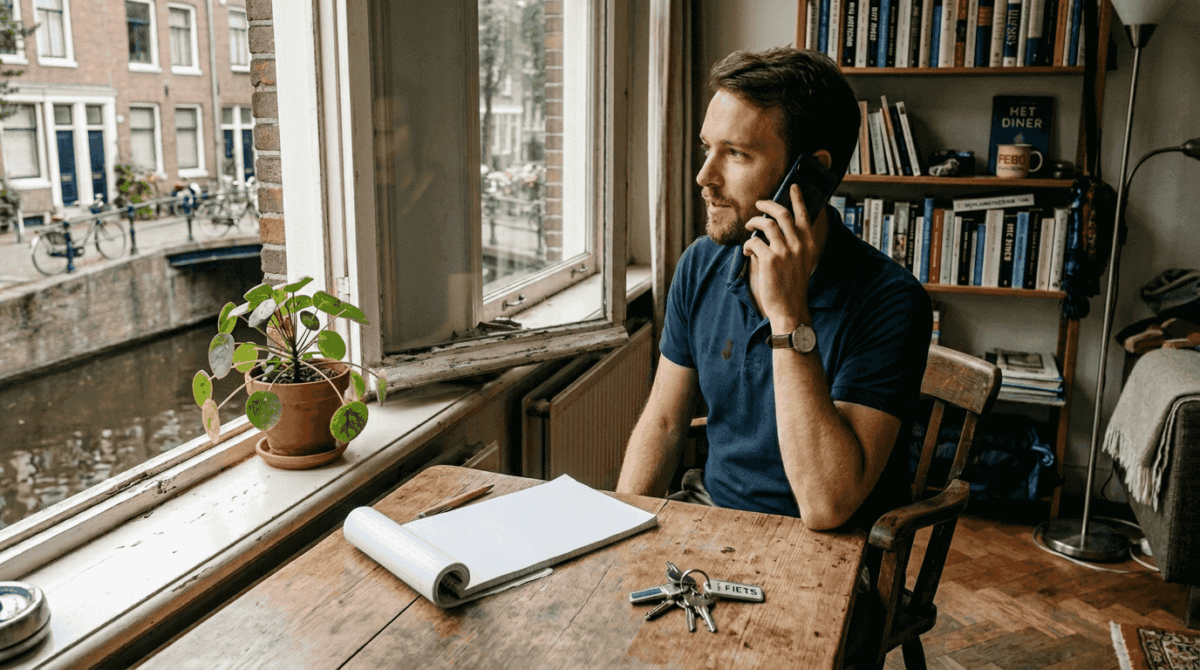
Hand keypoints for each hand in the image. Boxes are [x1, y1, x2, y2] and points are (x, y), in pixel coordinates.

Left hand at [743, 184, 817, 330]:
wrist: (790, 308)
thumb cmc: (792, 285)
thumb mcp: (801, 261)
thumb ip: (794, 244)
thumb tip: (775, 227)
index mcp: (809, 243)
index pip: (804, 214)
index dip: (797, 198)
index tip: (793, 186)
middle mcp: (799, 244)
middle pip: (781, 213)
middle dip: (767, 205)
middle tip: (759, 205)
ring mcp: (785, 251)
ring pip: (766, 224)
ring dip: (754, 222)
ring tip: (749, 226)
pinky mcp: (769, 259)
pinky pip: (754, 241)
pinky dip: (748, 245)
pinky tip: (749, 252)